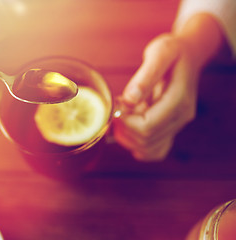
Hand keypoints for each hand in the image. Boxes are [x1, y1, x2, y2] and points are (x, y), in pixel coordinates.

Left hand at [114, 14, 224, 160]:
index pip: (147, 126)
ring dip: (128, 136)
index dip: (125, 121)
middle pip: (145, 140)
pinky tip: (130, 125)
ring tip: (124, 113)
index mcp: (179, 100)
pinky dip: (137, 144)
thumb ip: (144, 77)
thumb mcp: (159, 53)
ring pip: (147, 149)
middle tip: (118, 107)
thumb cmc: (173, 51)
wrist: (188, 54)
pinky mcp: (170, 129)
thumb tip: (129, 100)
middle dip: (124, 127)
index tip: (118, 104)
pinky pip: (153, 151)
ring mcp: (177, 125)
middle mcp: (181, 117)